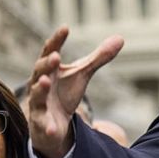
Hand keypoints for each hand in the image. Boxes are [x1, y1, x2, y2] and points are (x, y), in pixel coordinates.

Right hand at [27, 26, 123, 157]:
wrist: (53, 122)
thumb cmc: (64, 92)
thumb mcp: (82, 74)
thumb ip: (98, 58)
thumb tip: (121, 38)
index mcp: (50, 69)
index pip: (51, 51)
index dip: (57, 40)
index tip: (65, 28)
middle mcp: (40, 83)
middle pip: (40, 71)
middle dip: (47, 63)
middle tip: (55, 56)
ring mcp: (39, 104)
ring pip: (37, 95)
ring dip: (40, 88)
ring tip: (46, 81)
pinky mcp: (41, 123)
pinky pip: (42, 124)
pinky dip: (47, 126)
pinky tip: (52, 129)